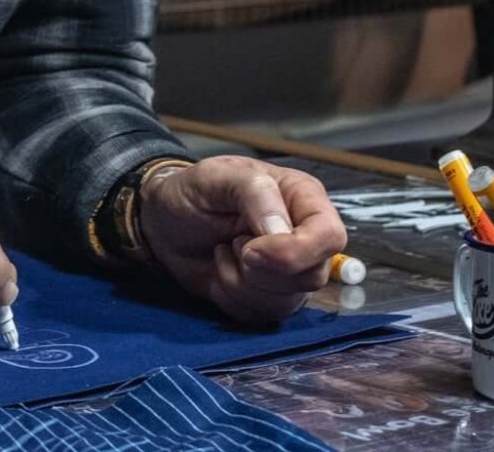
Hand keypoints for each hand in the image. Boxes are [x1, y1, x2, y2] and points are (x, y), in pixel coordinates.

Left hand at [136, 156, 346, 323]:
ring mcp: (290, 270)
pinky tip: (221, 270)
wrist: (164, 223)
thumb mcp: (216, 176)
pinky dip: (233, 298)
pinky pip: (263, 316)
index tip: (251, 250)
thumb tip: (282, 231)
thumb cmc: (193, 191)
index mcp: (302, 197)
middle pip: (312, 276)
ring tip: (223, 250)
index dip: (296, 251)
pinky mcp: (270, 296)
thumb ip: (254, 192)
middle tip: (230, 244)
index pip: (329, 236)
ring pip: (288, 302)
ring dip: (242, 283)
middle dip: (261, 270)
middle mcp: (304, 235)